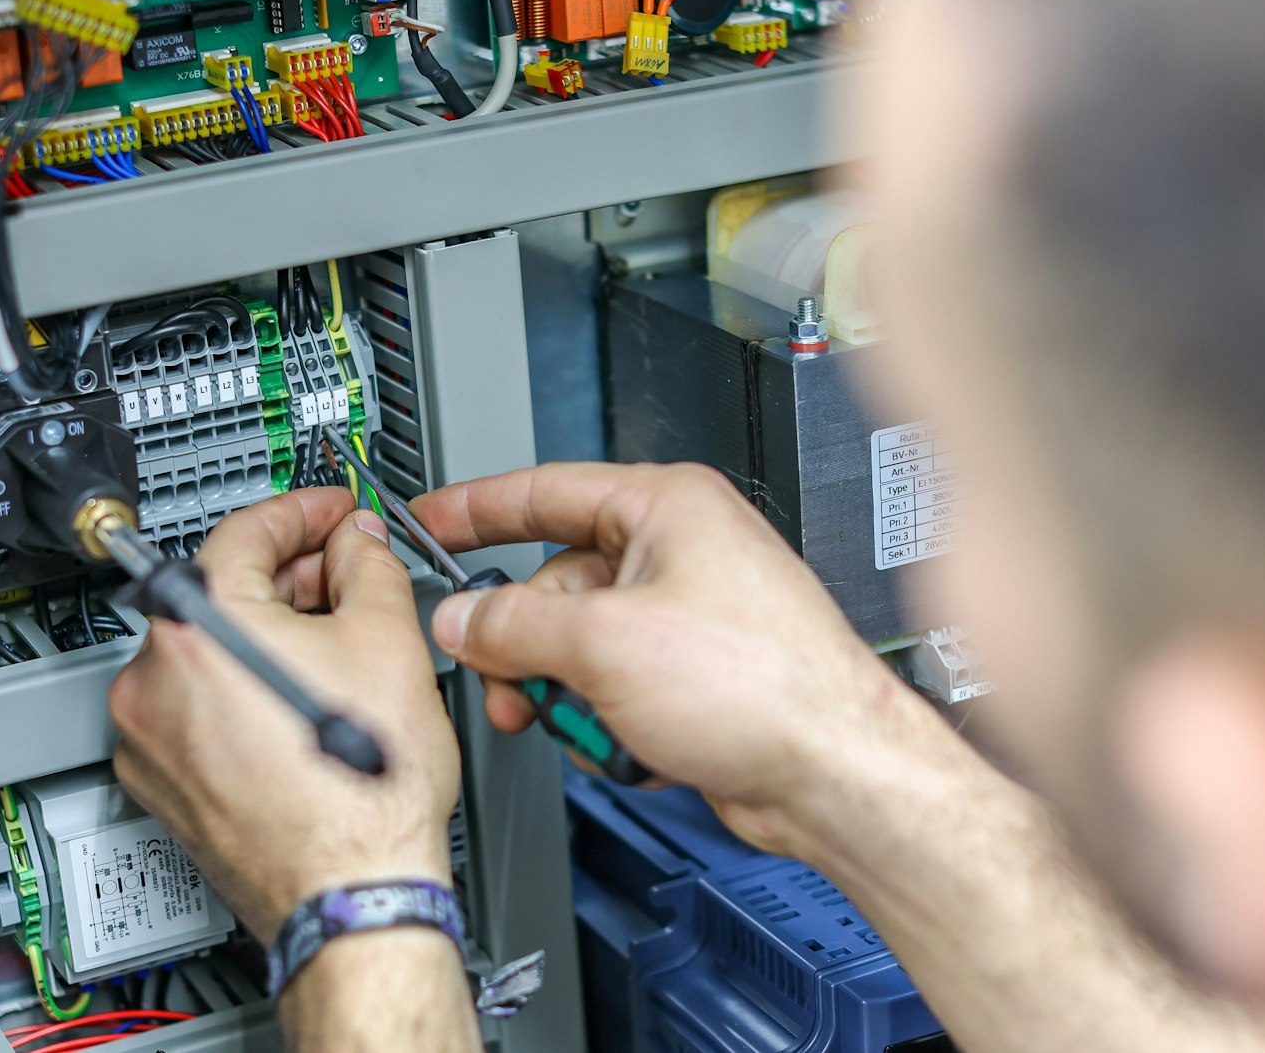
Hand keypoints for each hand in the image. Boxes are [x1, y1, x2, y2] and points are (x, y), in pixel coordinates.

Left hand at [108, 488, 460, 942]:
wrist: (353, 893)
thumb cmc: (365, 793)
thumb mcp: (390, 640)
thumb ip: (370, 565)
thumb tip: (358, 543)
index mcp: (197, 622)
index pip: (247, 530)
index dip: (304, 510)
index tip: (331, 511)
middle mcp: (152, 678)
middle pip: (221, 591)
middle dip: (293, 578)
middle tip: (349, 576)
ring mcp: (150, 737)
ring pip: (208, 655)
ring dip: (268, 638)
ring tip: (337, 650)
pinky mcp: (161, 784)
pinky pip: (199, 712)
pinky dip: (244, 695)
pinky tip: (302, 706)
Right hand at [412, 463, 910, 855]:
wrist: (835, 773)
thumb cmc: (766, 686)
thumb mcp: (605, 644)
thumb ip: (514, 625)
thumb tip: (463, 619)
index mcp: (668, 508)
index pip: (546, 490)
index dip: (476, 508)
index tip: (429, 522)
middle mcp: (682, 552)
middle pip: (555, 583)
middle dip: (524, 642)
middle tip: (502, 677)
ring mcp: (689, 617)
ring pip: (579, 645)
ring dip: (563, 692)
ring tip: (577, 722)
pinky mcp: (695, 677)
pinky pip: (613, 687)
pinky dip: (605, 719)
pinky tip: (629, 744)